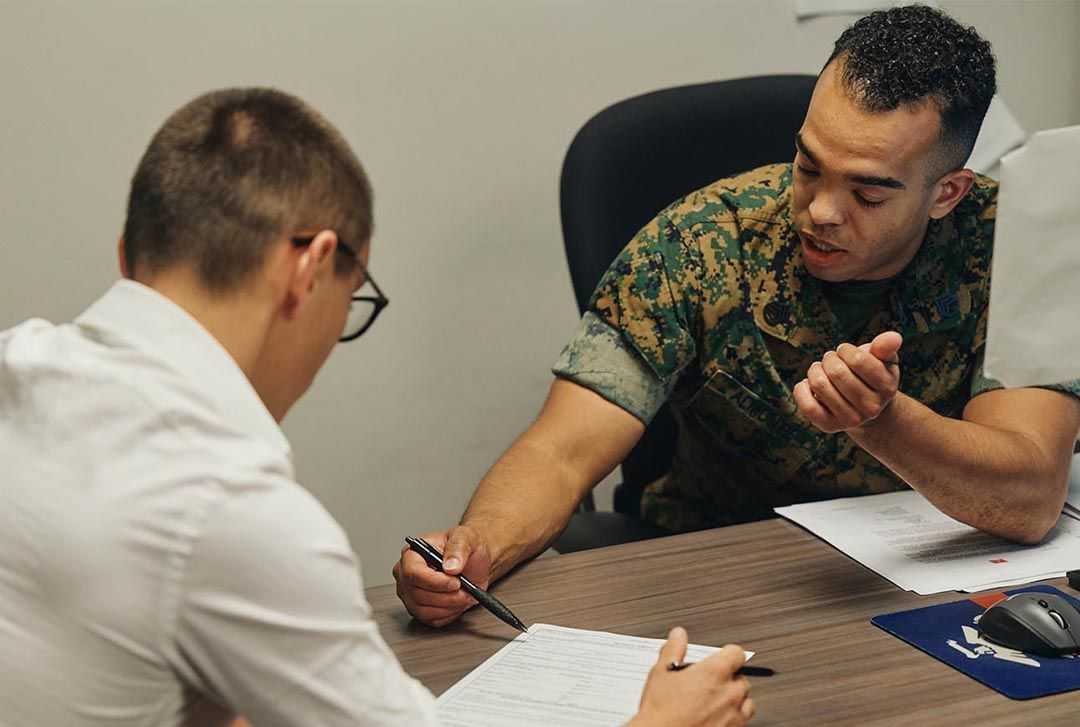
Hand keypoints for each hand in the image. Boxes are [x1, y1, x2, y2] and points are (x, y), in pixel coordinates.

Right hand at [392, 525, 491, 626]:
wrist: (474, 561)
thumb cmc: (465, 547)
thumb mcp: (466, 538)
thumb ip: (458, 548)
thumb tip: (450, 566)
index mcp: (412, 554)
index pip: (412, 572)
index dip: (435, 581)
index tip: (456, 582)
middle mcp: (406, 575)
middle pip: (417, 594)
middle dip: (447, 596)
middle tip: (466, 590)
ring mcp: (410, 594)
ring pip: (424, 611)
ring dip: (449, 606)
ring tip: (465, 595)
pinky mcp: (420, 609)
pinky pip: (431, 620)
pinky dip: (449, 614)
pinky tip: (458, 602)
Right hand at [630, 627, 753, 726]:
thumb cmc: (661, 710)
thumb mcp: (661, 673)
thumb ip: (673, 649)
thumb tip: (678, 635)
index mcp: (714, 673)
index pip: (737, 653)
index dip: (728, 653)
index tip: (722, 657)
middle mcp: (729, 693)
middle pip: (741, 679)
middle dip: (728, 679)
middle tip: (709, 684)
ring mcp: (734, 715)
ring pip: (746, 702)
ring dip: (735, 700)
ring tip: (715, 702)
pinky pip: (741, 722)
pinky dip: (732, 718)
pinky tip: (715, 717)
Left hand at [793, 331, 901, 433]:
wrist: (864, 406)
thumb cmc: (870, 375)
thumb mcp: (882, 359)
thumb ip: (885, 347)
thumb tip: (894, 337)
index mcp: (886, 387)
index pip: (858, 360)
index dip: (845, 350)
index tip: (845, 351)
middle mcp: (871, 408)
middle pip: (836, 372)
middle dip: (829, 359)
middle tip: (831, 360)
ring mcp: (850, 420)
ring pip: (819, 385)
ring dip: (815, 370)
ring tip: (821, 370)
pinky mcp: (829, 426)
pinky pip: (807, 405)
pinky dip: (801, 389)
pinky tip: (808, 384)